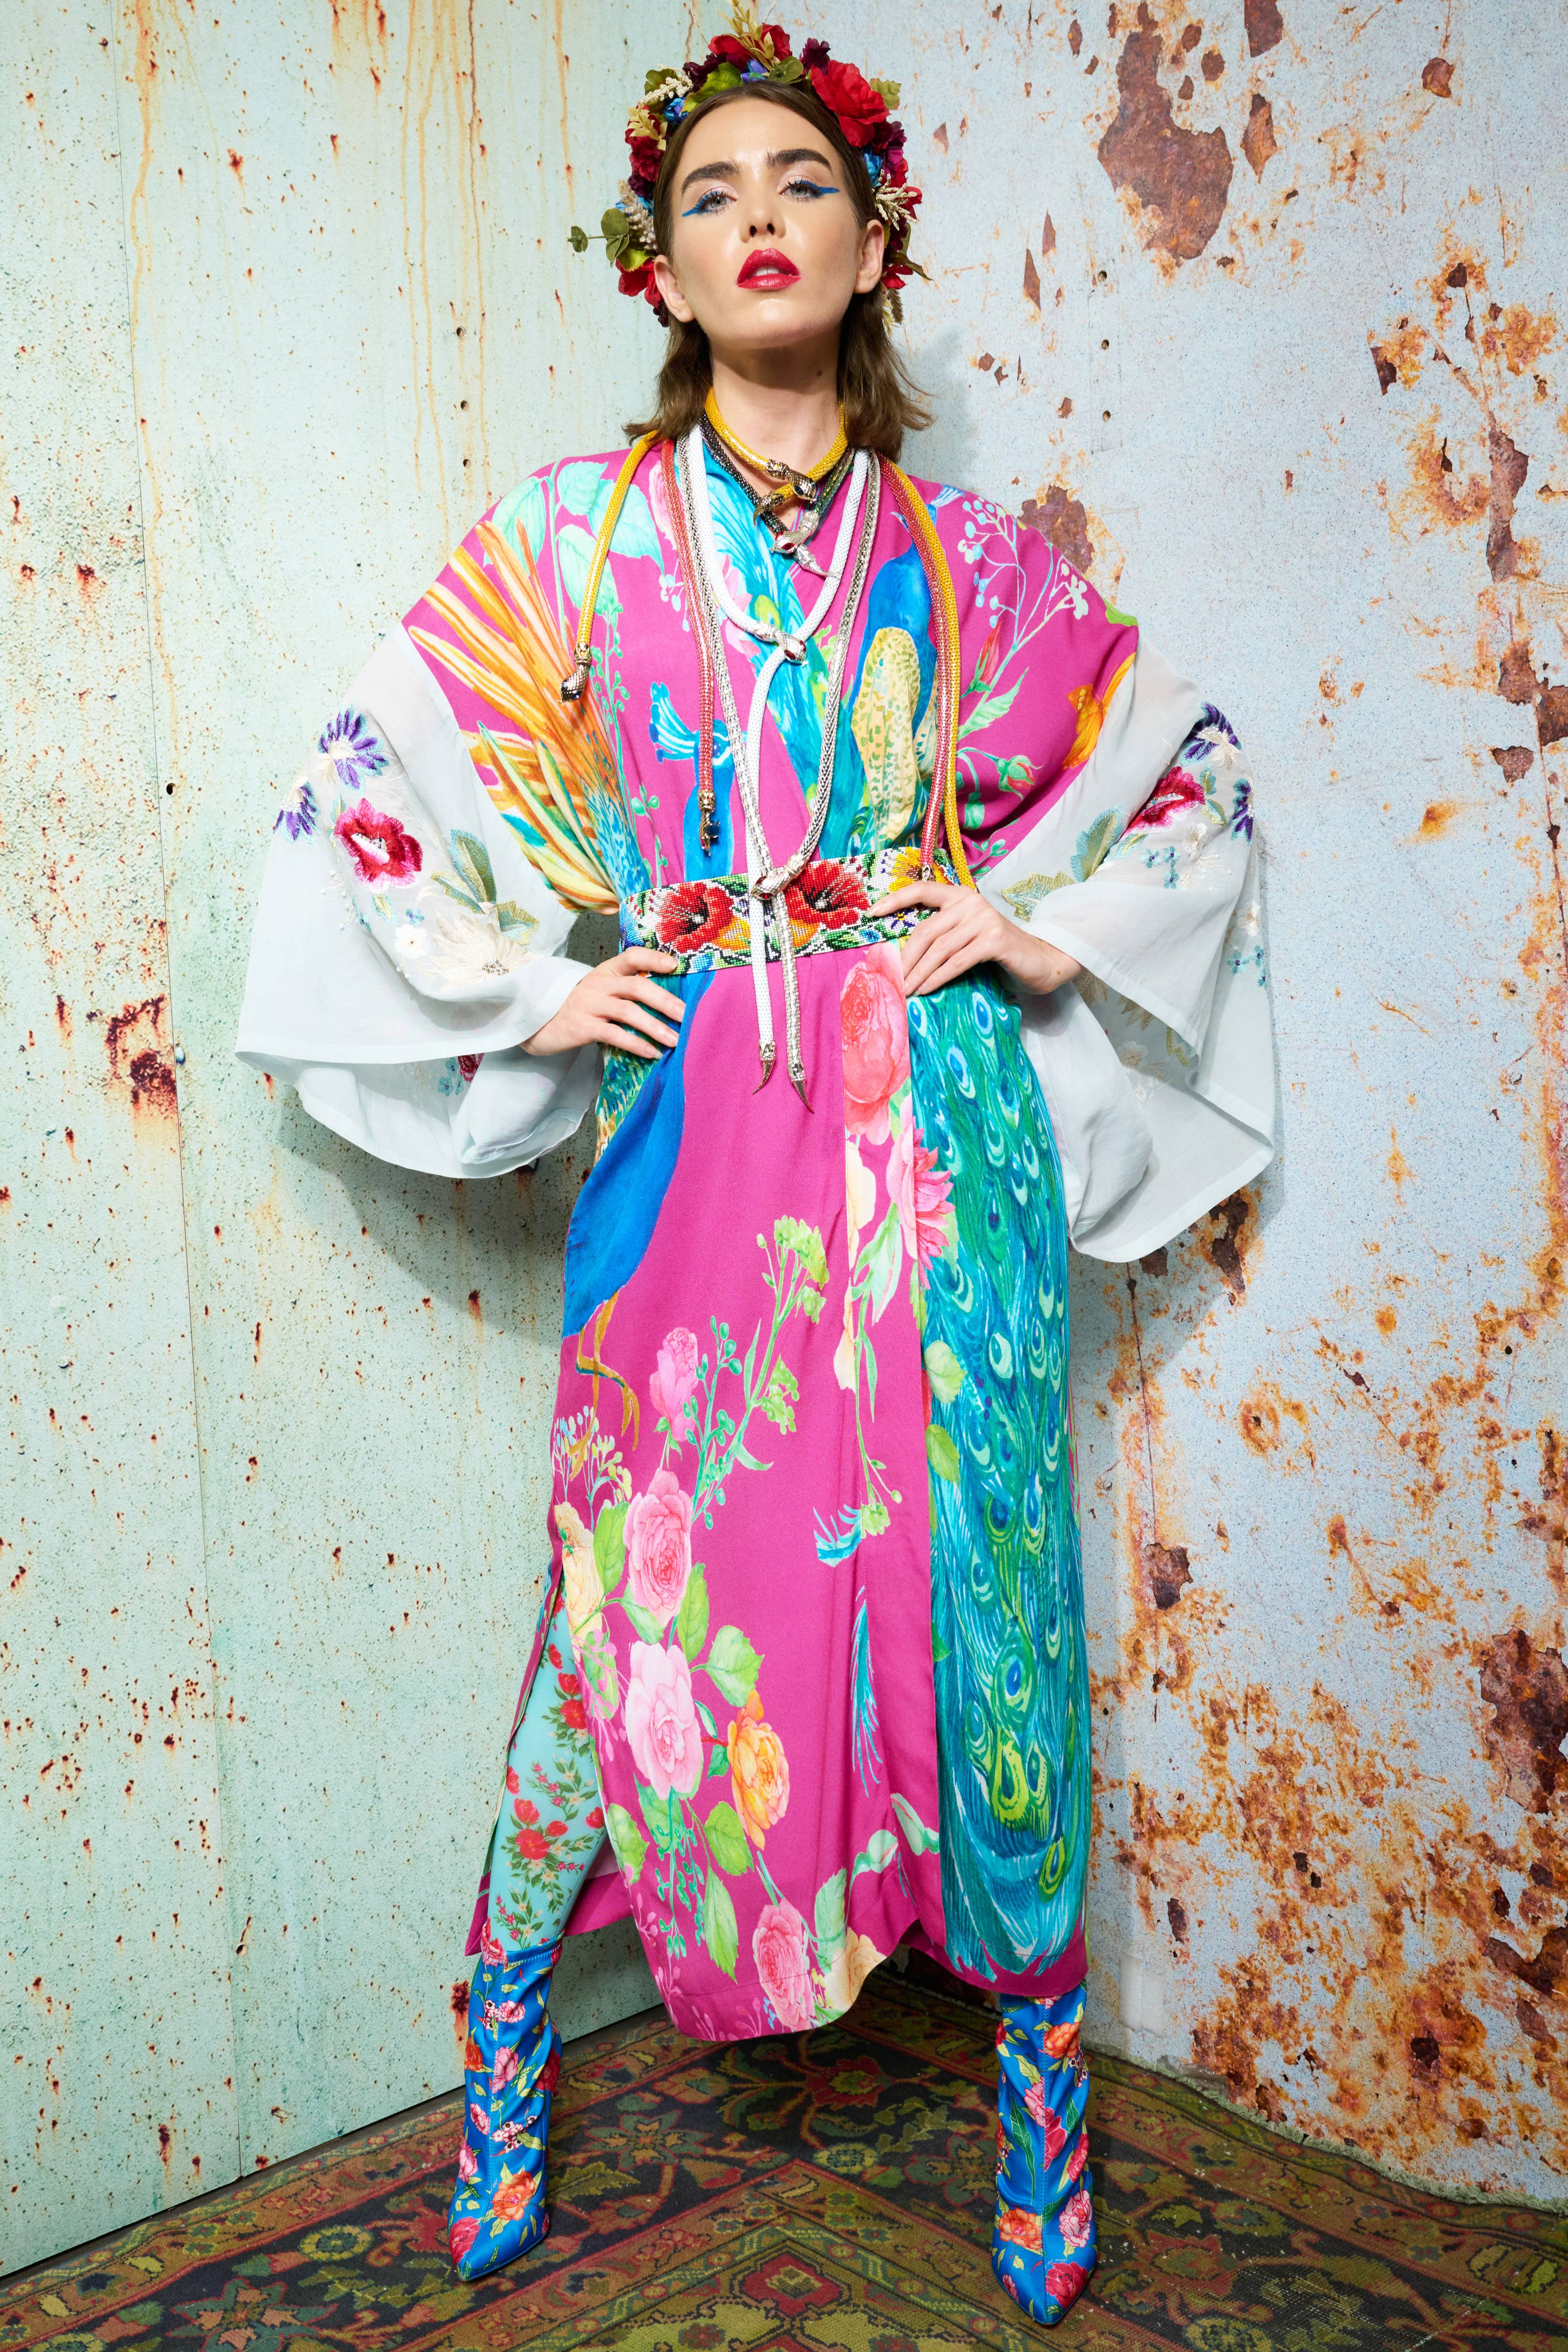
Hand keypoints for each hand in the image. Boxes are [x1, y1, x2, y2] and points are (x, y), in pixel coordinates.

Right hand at [523, 947, 684, 1059]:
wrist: (537, 1024)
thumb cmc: (579, 1008)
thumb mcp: (600, 991)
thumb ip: (625, 990)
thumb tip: (668, 1000)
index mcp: (605, 971)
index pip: (631, 957)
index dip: (653, 959)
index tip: (674, 967)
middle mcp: (598, 984)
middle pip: (637, 986)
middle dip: (665, 1001)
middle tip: (687, 1015)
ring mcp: (589, 1005)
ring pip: (628, 1011)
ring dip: (655, 1026)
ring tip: (675, 1040)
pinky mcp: (582, 1027)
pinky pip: (614, 1034)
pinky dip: (636, 1044)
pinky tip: (652, 1053)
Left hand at [867, 880, 1082, 998]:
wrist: (1038, 961)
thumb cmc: (996, 951)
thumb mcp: (966, 935)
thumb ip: (943, 933)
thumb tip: (902, 954)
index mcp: (960, 895)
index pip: (921, 890)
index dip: (894, 901)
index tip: (870, 914)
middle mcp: (971, 902)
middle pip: (926, 931)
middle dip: (905, 959)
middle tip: (892, 980)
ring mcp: (984, 919)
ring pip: (939, 949)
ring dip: (918, 974)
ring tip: (905, 991)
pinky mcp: (994, 940)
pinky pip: (956, 962)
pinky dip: (937, 978)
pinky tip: (926, 990)